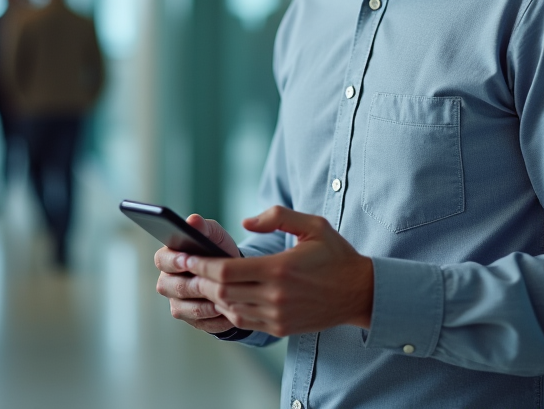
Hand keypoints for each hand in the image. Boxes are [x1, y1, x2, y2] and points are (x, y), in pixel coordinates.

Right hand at [154, 214, 240, 333]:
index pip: (162, 259)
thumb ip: (204, 228)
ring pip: (183, 308)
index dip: (173, 261)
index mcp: (169, 258)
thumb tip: (193, 220)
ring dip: (203, 304)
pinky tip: (228, 312)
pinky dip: (214, 319)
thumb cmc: (219, 251)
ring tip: (223, 299)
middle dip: (190, 284)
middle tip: (209, 283)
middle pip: (169, 286)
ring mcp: (177, 302)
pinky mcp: (191, 320)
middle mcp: (167, 282)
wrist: (234, 275)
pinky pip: (199, 323)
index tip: (187, 260)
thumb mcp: (215, 236)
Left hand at [181, 206, 372, 337]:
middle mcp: (276, 296)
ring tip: (201, 279)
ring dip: (211, 295)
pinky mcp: (279, 327)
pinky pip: (243, 321)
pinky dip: (228, 308)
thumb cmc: (335, 255)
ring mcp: (277, 315)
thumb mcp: (313, 225)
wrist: (358, 292)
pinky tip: (223, 295)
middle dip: (200, 278)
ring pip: (229, 308)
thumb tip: (245, 222)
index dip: (202, 264)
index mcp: (279, 269)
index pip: (227, 270)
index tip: (186, 255)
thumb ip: (277, 216)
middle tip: (185, 266)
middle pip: (222, 291)